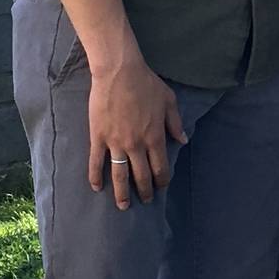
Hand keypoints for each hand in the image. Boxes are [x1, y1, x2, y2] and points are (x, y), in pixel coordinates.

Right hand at [87, 55, 187, 205]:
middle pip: (141, 176)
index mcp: (155, 137)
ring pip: (119, 175)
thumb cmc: (146, 83)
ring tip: (123, 206)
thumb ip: (175, 123)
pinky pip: (96, 162)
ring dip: (121, 193)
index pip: (160, 167)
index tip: (161, 187)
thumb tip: (182, 140)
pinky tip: (96, 187)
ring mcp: (116, 143)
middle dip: (144, 191)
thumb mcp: (169, 101)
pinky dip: (95, 176)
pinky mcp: (99, 137)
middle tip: (144, 201)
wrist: (119, 72)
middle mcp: (136, 145)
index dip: (161, 180)